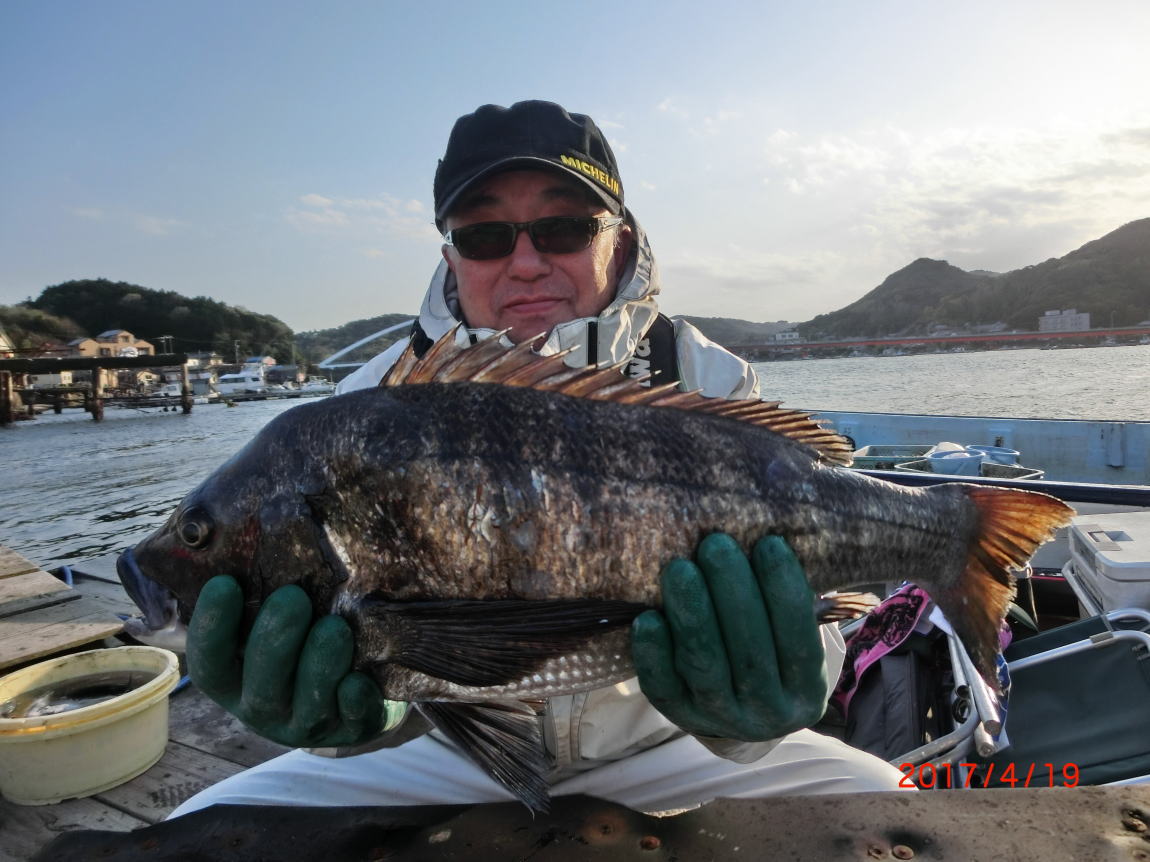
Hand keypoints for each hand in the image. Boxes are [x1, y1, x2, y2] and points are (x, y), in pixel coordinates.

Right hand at [187, 576, 402, 747]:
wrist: (356, 689)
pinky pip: (352, 720)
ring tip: (335, 627)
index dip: (212, 627)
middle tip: (293, 597)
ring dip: (319, 664)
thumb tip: (242, 536)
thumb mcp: (269, 625)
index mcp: (236, 680)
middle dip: (275, 639)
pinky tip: (359, 679)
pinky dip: (355, 699)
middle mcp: (263, 707)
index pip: (210, 662)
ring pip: (307, 703)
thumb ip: (257, 595)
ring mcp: (307, 724)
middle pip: (259, 683)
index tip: (226, 583)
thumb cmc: (301, 643)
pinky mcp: (352, 730)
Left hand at [632, 533, 826, 740]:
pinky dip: (653, 654)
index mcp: (806, 687)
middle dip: (732, 594)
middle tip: (715, 545)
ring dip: (692, 615)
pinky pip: (664, 688)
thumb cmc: (768, 651)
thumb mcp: (789, 636)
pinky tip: (647, 618)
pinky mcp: (680, 716)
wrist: (741, 714)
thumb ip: (782, 601)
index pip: (798, 638)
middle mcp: (769, 711)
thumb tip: (763, 539)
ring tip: (680, 569)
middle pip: (750, 653)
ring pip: (706, 667)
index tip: (769, 543)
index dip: (784, 590)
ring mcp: (723, 718)